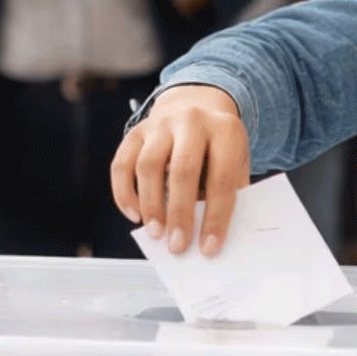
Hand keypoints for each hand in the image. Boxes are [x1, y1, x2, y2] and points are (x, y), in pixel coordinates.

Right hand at [110, 84, 249, 256]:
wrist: (196, 108)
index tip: (208, 247)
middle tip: (177, 245)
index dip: (215, 217)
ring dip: (150, 205)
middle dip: (179, 213)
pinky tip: (134, 215)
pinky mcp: (135, 132)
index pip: (221, 179)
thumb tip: (210, 236)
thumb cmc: (217, 148)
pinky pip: (121, 164)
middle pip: (182, 170)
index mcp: (226, 130)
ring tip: (156, 232)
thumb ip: (227, 194)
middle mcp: (191, 121)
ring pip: (147, 166)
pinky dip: (124, 193)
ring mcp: (160, 123)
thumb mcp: (236, 164)